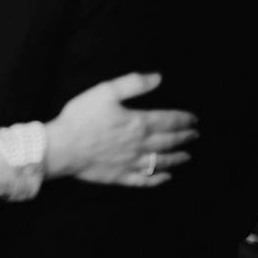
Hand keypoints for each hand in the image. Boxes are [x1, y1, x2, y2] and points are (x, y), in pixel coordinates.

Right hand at [44, 72, 196, 186]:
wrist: (62, 147)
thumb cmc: (81, 117)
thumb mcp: (105, 92)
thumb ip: (133, 83)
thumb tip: (158, 77)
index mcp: (137, 123)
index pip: (168, 121)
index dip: (183, 119)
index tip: (194, 119)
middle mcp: (139, 145)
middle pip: (169, 142)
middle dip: (184, 138)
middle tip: (195, 136)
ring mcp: (131, 163)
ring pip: (161, 162)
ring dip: (177, 159)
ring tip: (188, 157)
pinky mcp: (120, 176)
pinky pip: (145, 180)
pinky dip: (158, 179)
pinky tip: (165, 178)